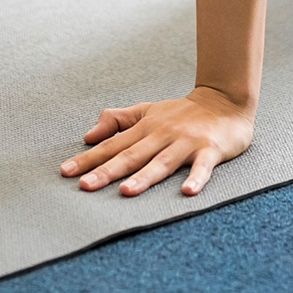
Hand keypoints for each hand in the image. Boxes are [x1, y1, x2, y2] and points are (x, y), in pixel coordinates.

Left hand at [59, 87, 254, 197]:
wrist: (226, 100)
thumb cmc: (183, 112)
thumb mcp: (147, 110)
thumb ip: (118, 120)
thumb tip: (88, 135)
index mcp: (145, 128)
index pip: (112, 145)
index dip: (88, 158)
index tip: (66, 172)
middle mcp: (162, 134)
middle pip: (131, 156)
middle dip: (107, 171)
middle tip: (85, 185)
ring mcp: (186, 142)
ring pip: (162, 162)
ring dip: (144, 177)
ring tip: (126, 191)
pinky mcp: (210, 150)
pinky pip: (202, 167)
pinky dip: (196, 179)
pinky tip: (186, 192)